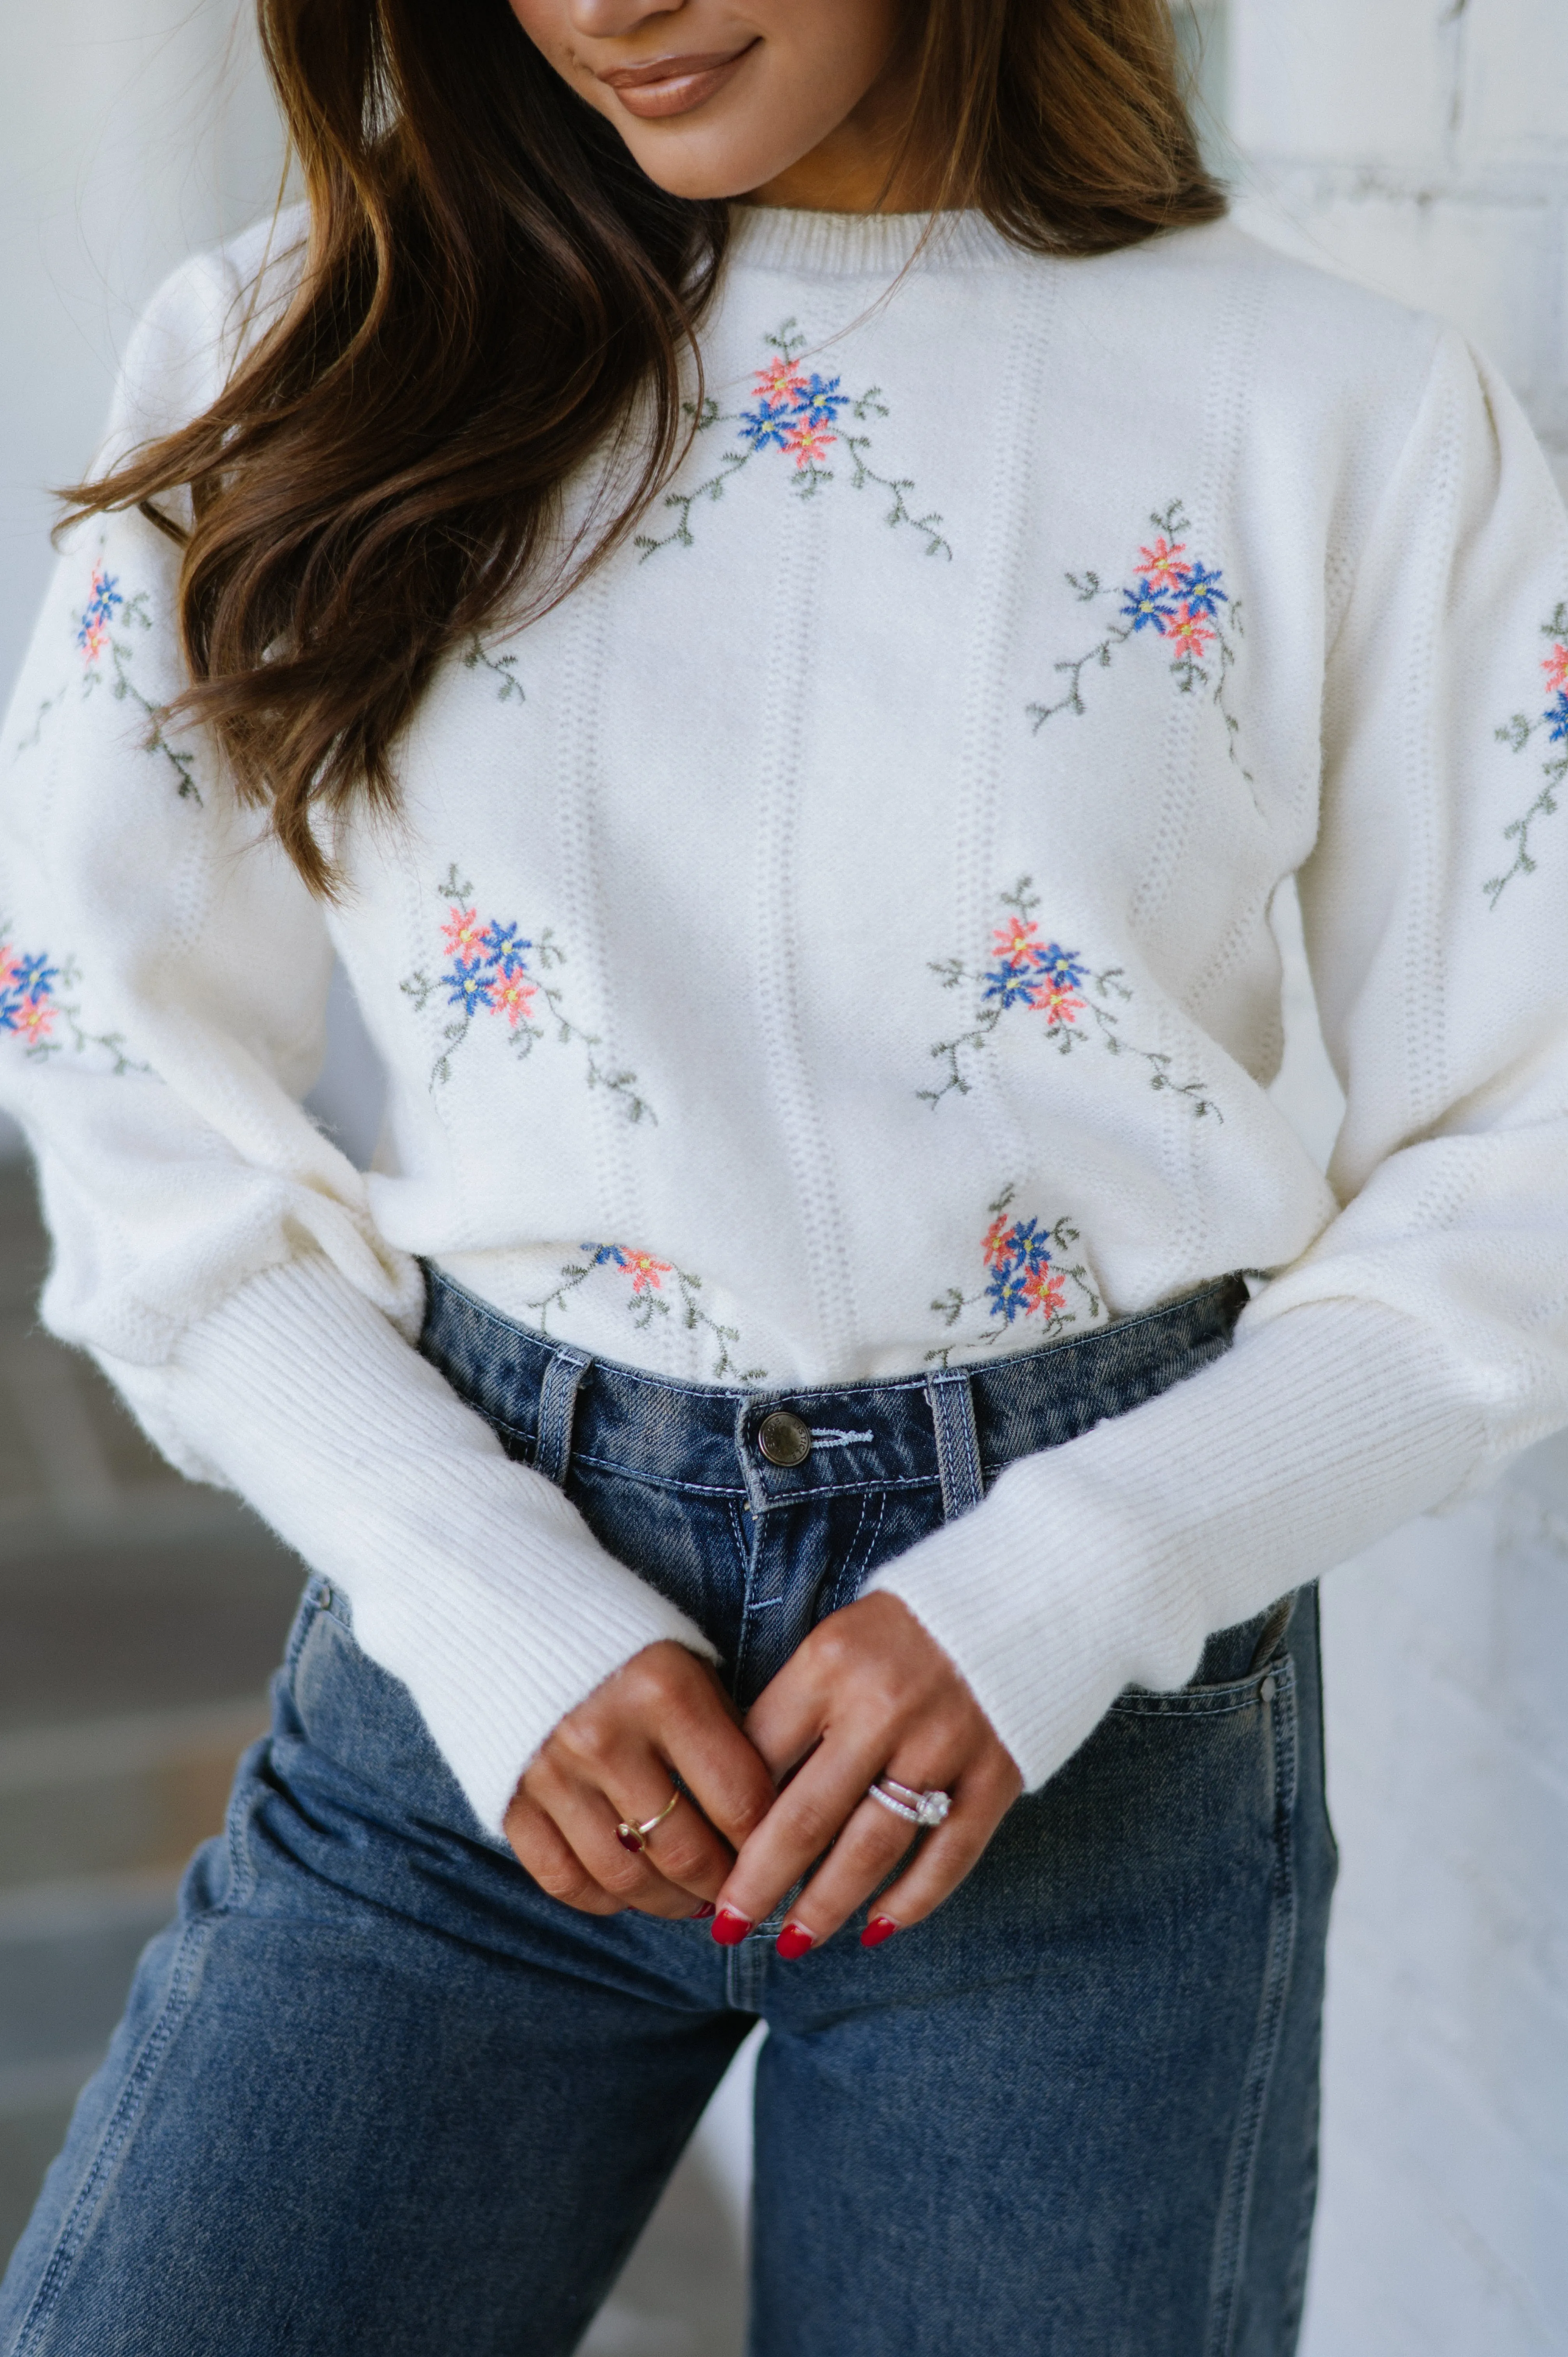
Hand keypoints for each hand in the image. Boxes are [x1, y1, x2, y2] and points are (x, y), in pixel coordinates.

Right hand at [504, 1642, 776, 1918]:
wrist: (506, 1610)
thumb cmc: (618, 1639)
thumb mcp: (685, 1661)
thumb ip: (722, 1731)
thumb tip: (766, 1815)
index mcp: (662, 1690)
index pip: (740, 1799)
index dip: (770, 1842)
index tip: (779, 1853)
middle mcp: (604, 1735)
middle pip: (685, 1851)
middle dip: (724, 1884)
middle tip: (739, 1889)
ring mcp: (550, 1773)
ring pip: (627, 1878)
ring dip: (671, 1903)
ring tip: (693, 1899)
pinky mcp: (509, 1799)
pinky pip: (564, 1880)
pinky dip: (605, 1900)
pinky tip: (631, 1890)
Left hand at [712, 1592, 1021, 1952]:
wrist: (1026, 1591)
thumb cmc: (909, 1625)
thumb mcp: (837, 1642)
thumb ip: (797, 1709)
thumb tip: (749, 1800)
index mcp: (831, 1663)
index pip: (761, 1755)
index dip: (728, 1817)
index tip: (706, 1858)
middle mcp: (883, 1706)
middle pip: (806, 1816)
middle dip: (759, 1883)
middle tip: (726, 1926)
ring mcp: (944, 1743)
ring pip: (872, 1848)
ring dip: (827, 1905)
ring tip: (792, 1942)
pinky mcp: (996, 1773)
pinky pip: (948, 1854)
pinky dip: (912, 1901)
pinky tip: (877, 1930)